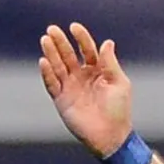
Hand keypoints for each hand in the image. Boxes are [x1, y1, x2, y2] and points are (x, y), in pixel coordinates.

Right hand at [39, 22, 134, 156]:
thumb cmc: (118, 110)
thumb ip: (110, 63)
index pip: (86, 50)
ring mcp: (70, 87)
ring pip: (57, 65)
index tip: (74, 27)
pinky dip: (47, 73)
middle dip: (60, 42)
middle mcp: (81, 76)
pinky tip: (44, 61)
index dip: (80, 38)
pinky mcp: (61, 99)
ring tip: (45, 40)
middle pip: (68, 54)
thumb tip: (107, 42)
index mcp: (97, 71)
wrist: (111, 136)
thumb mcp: (119, 83)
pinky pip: (52, 83)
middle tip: (52, 29)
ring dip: (51, 53)